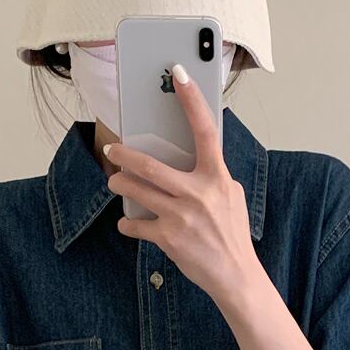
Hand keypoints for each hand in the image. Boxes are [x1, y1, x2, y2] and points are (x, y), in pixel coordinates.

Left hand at [104, 63, 261, 307]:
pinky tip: (128, 223)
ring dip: (120, 186)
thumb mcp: (232, 197)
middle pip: (151, 166)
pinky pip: (136, 225)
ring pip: (136, 192)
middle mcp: (198, 193)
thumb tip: (188, 159)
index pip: (204, 130)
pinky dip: (128, 224)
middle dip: (125, 156)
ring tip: (115, 184)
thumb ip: (212, 176)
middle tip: (113, 150)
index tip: (179, 73)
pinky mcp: (168, 239)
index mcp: (217, 177)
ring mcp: (181, 217)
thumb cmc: (232, 234)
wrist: (236, 276)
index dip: (191, 99)